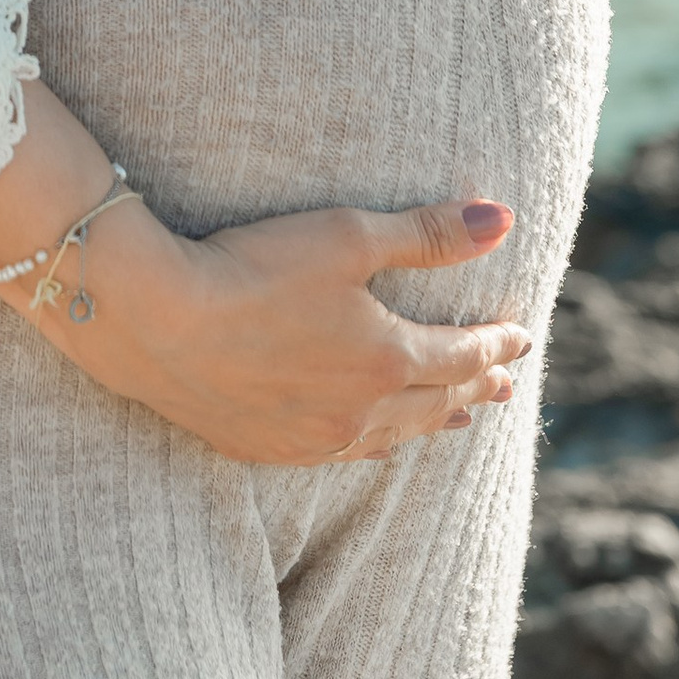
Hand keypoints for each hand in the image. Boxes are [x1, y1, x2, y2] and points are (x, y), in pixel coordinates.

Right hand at [67, 191, 532, 466]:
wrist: (156, 322)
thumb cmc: (253, 267)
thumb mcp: (349, 235)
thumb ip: (429, 233)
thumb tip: (503, 220)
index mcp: (389, 359)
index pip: (463, 354)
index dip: (495, 344)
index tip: (521, 337)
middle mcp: (361, 411)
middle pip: (436, 401)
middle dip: (474, 387)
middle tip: (503, 384)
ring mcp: (314, 438)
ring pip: (394, 436)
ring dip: (432, 422)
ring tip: (457, 419)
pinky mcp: (269, 449)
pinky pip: (343, 457)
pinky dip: (377, 447)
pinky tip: (378, 447)